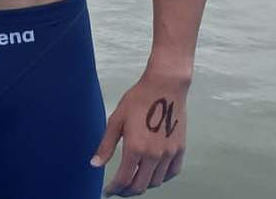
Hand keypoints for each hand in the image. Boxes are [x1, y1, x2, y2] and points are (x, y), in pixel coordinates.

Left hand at [92, 71, 188, 195]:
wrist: (165, 86)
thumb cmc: (138, 99)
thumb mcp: (116, 120)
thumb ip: (106, 146)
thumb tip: (94, 165)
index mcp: (135, 148)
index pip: (123, 179)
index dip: (114, 189)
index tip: (108, 191)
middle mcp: (154, 155)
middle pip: (140, 186)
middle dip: (127, 191)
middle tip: (119, 190)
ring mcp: (169, 153)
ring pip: (155, 182)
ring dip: (143, 185)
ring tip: (133, 181)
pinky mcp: (180, 149)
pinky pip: (172, 173)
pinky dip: (161, 178)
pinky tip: (152, 174)